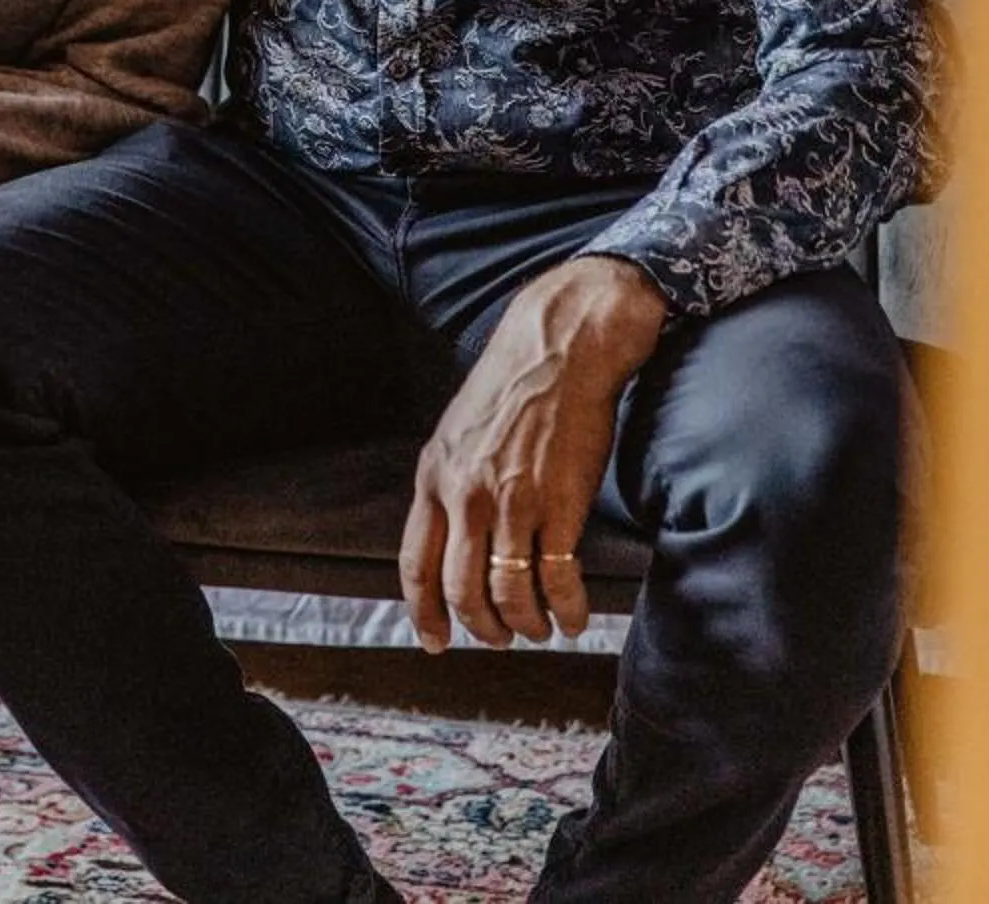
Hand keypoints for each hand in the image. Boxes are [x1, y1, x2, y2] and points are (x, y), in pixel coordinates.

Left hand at [400, 254, 667, 652]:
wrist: (560, 347)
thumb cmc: (511, 386)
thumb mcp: (456, 432)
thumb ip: (448, 486)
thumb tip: (449, 543)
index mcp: (434, 476)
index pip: (416, 565)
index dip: (425, 612)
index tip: (435, 641)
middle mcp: (466, 495)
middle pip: (462, 591)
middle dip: (482, 626)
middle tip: (500, 636)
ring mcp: (513, 503)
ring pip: (508, 594)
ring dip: (525, 623)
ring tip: (539, 625)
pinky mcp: (560, 506)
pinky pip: (557, 579)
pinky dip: (565, 609)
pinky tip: (572, 615)